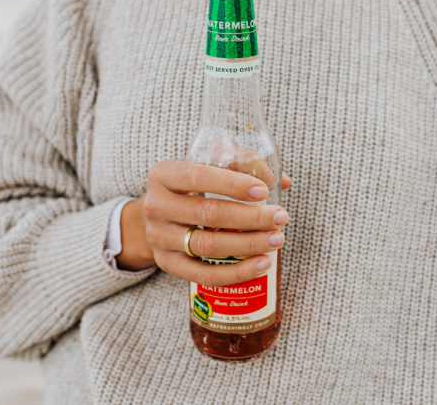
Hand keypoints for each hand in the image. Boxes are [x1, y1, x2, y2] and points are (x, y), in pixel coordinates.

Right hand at [116, 160, 291, 287]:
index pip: (197, 176)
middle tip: (280, 217)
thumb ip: (242, 163)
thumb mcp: (208, 165)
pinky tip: (262, 264)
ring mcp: (159, 237)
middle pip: (207, 213)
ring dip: (247, 244)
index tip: (264, 191)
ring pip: (207, 245)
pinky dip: (236, 272)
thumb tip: (281, 181)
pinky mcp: (167, 263)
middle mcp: (156, 205)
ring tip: (276, 239)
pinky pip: (204, 274)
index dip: (232, 184)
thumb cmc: (193, 187)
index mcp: (163, 174)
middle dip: (250, 217)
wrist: (158, 217)